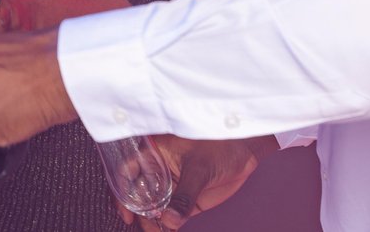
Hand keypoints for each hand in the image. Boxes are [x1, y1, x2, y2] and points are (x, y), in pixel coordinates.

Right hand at [118, 135, 274, 228]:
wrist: (246, 152)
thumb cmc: (220, 146)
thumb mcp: (199, 169)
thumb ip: (184, 195)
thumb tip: (169, 220)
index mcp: (154, 152)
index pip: (127, 171)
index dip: (122, 191)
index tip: (126, 212)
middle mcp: (159, 169)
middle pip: (138, 193)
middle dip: (138, 211)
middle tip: (144, 226)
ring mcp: (172, 185)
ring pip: (154, 206)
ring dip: (153, 222)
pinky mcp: (187, 198)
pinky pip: (172, 214)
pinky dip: (168, 225)